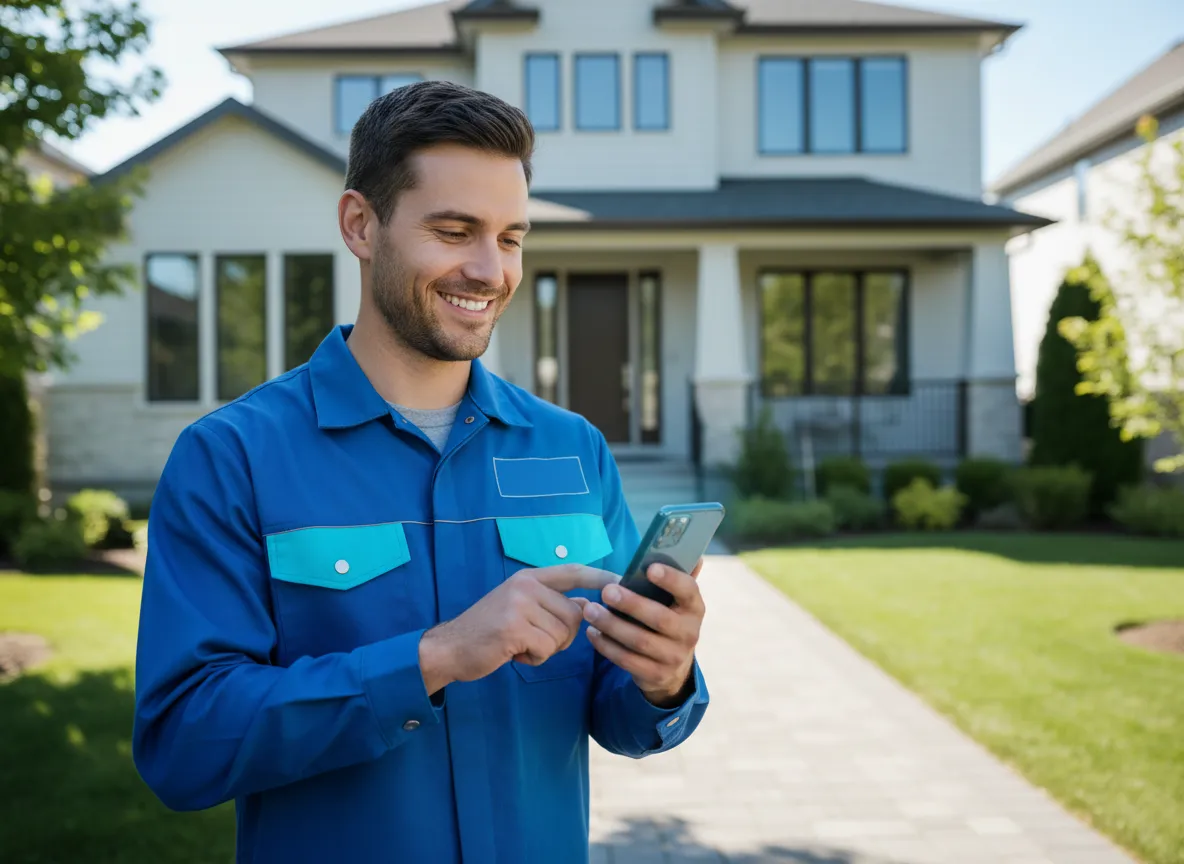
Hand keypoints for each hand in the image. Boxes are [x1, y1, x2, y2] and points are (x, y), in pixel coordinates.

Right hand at [419, 564, 617, 692]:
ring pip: (563, 633)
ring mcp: (518, 604)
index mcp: (529, 578)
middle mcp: (525, 585)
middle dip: (562, 636)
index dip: (599, 575)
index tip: (622, 579)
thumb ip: (551, 604)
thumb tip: (586, 606)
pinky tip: (515, 654)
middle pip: (574, 614)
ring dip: (547, 648)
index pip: (572, 571)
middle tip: (532, 639)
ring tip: (520, 644)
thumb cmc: (488, 631)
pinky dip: (536, 658)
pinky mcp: (513, 628)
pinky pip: (547, 648)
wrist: (450, 648)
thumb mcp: (520, 608)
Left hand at [580, 559, 704, 707]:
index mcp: (695, 608)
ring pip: (640, 640)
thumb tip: (694, 553)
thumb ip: (679, 579)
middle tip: (606, 591)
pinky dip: (606, 646)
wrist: (674, 669)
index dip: (671, 579)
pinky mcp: (655, 675)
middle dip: (631, 604)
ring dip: (612, 625)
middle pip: (659, 618)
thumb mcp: (677, 603)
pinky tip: (592, 632)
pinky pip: (627, 660)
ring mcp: (673, 657)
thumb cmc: (669, 621)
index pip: (689, 590)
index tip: (649, 568)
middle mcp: (689, 633)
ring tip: (589, 610)